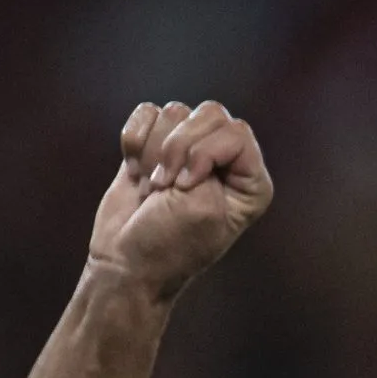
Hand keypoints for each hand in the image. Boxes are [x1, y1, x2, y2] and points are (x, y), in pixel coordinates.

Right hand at [89, 101, 273, 299]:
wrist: (124, 263)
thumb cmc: (168, 245)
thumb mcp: (201, 208)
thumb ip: (207, 157)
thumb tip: (186, 119)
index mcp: (251, 180)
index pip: (236, 132)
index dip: (204, 152)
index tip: (185, 186)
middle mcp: (227, 161)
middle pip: (208, 114)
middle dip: (176, 148)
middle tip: (165, 189)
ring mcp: (190, 150)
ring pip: (174, 113)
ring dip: (153, 153)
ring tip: (152, 188)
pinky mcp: (155, 146)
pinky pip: (146, 115)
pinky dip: (133, 143)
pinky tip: (136, 174)